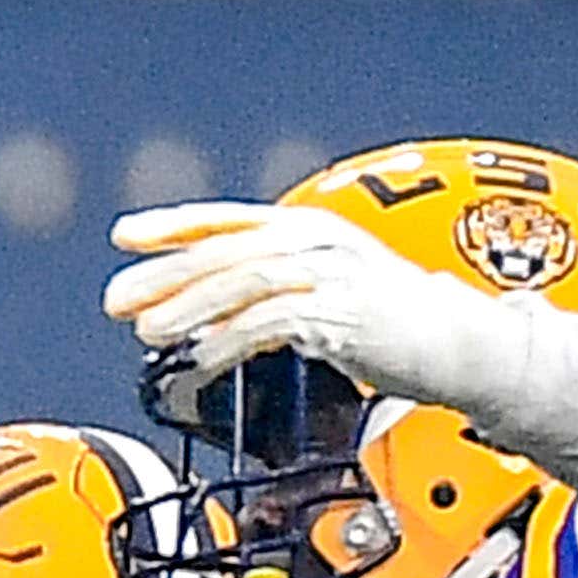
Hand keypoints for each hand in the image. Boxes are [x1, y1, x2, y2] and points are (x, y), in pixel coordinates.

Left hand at [103, 197, 489, 394]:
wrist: (458, 342)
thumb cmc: (392, 320)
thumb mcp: (322, 292)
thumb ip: (269, 293)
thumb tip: (206, 318)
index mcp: (307, 228)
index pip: (227, 219)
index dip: (173, 225)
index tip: (125, 235)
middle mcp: (316, 241)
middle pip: (225, 251)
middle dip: (165, 274)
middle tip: (119, 298)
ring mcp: (332, 275)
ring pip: (243, 282)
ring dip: (190, 308)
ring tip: (149, 331)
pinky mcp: (343, 314)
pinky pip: (273, 324)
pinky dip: (230, 340)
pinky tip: (201, 358)